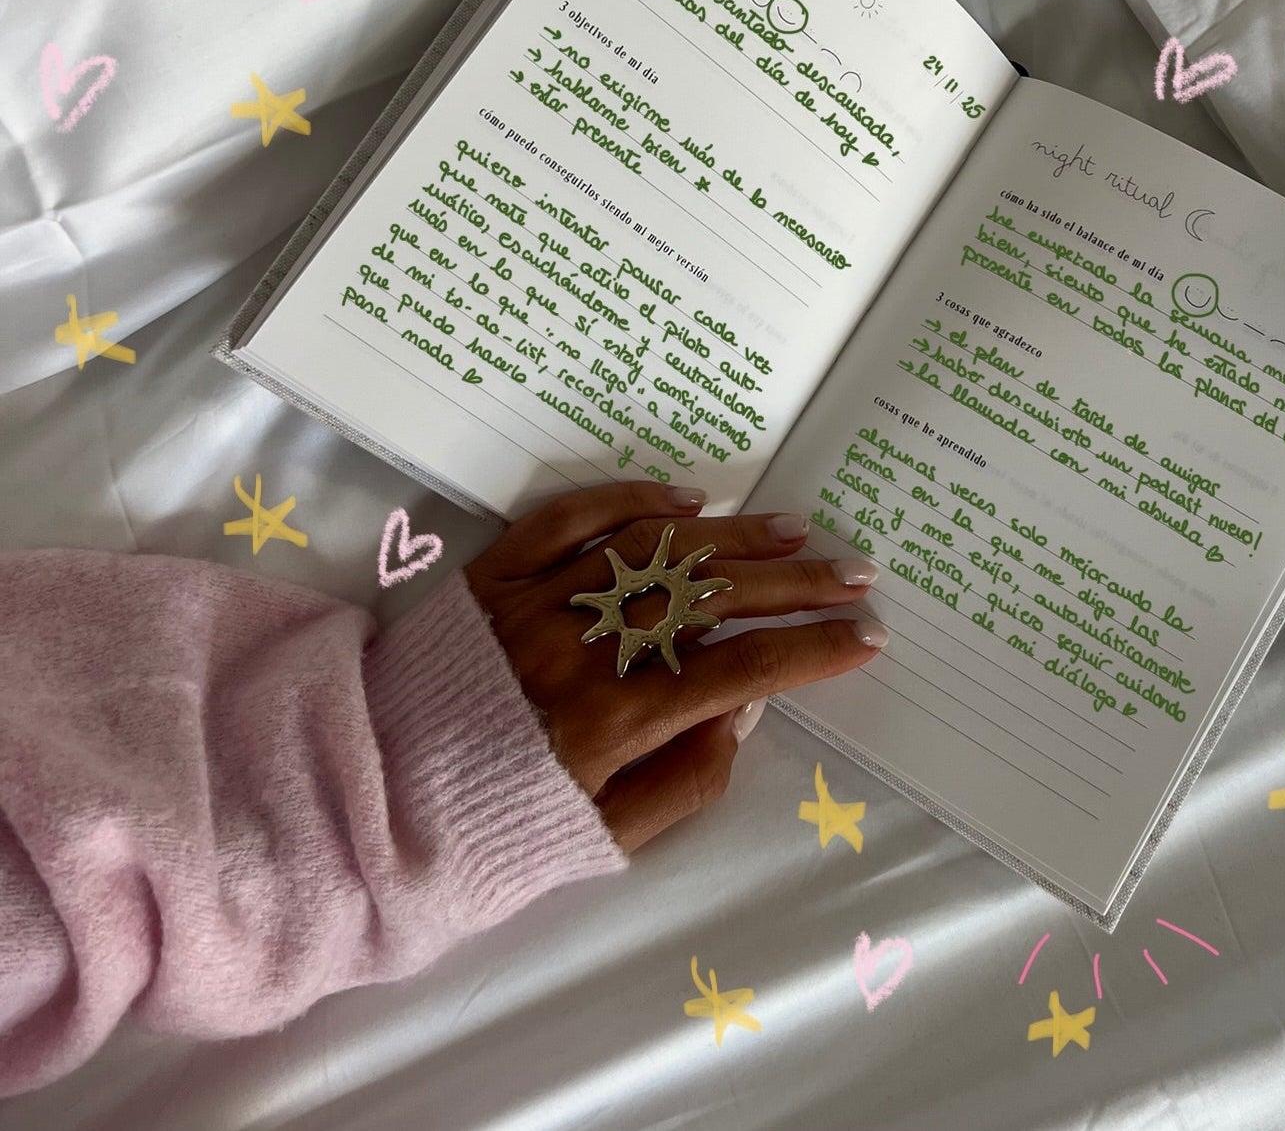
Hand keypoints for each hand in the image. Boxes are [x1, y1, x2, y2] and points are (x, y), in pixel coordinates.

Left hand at [464, 481, 886, 853]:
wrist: (366, 798)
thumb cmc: (494, 825)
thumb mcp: (600, 837)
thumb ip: (685, 781)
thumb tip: (745, 711)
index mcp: (612, 721)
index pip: (740, 671)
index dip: (812, 652)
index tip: (865, 637)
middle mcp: (581, 648)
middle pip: (711, 598)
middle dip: (796, 586)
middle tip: (854, 573)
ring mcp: (537, 600)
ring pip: (655, 549)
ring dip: (733, 537)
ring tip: (794, 533)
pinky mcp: (495, 571)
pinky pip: (571, 517)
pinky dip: (633, 500)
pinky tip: (689, 498)